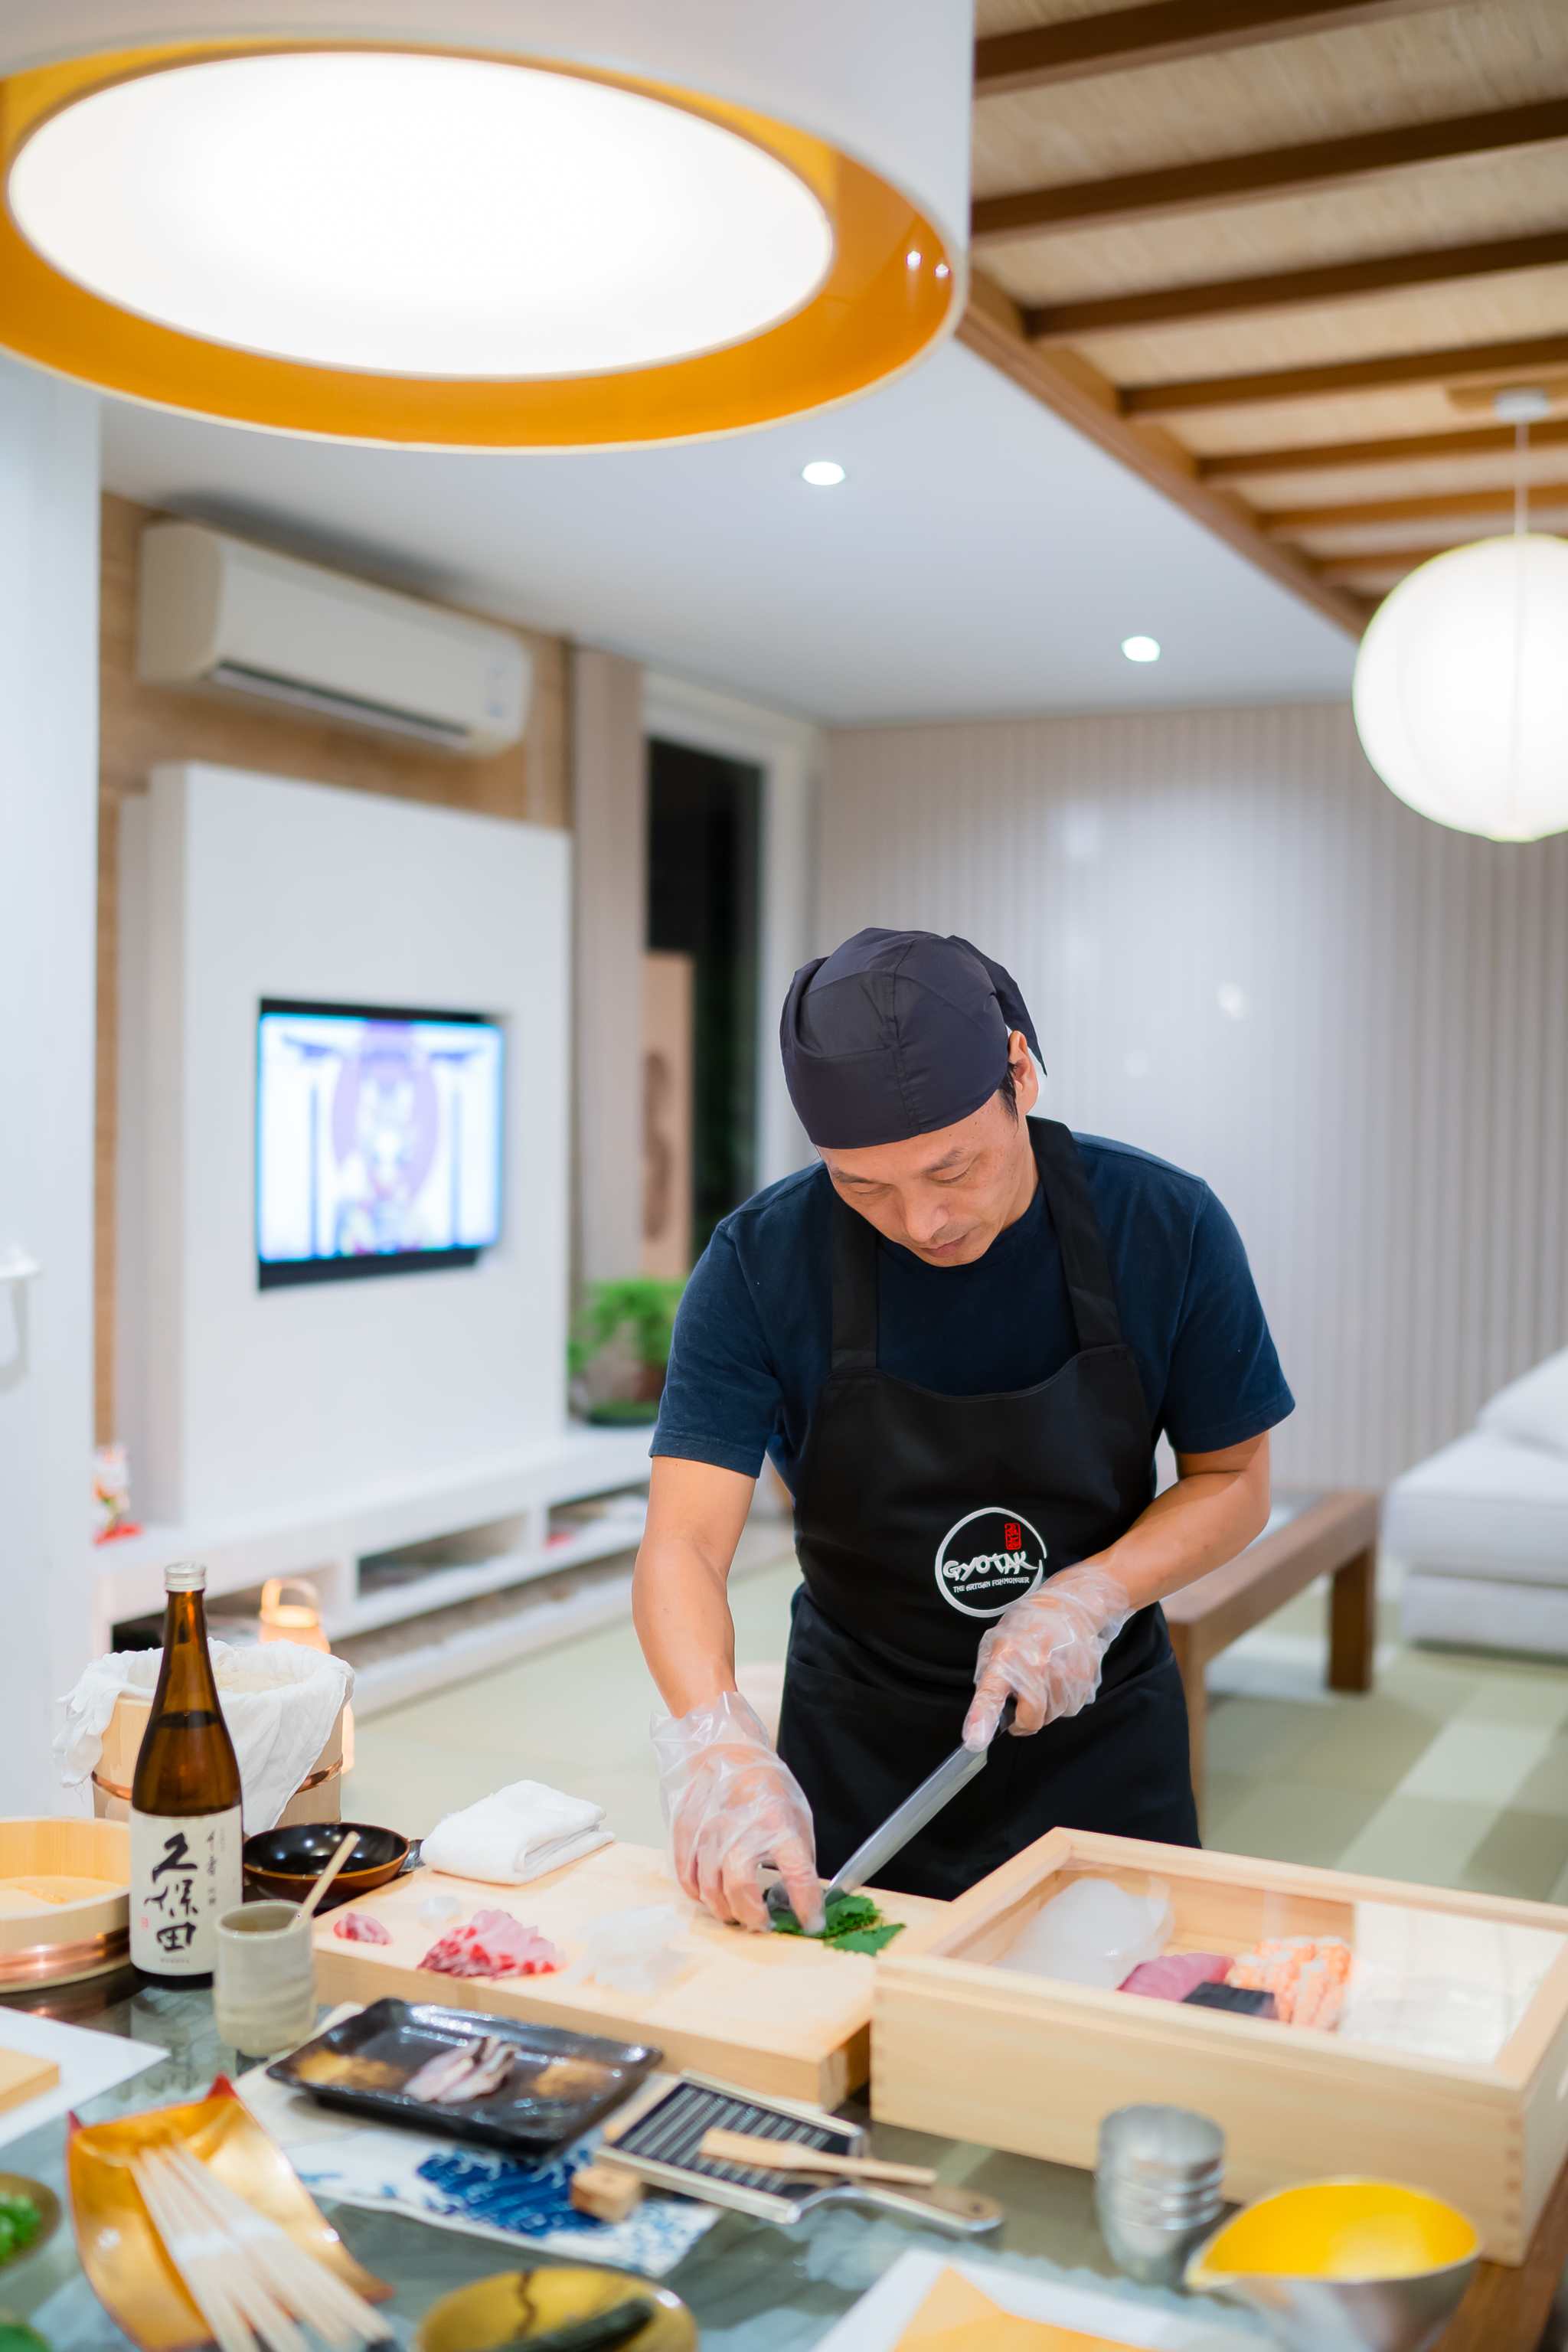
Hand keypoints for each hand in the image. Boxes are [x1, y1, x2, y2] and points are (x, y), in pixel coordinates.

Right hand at [651, 1690, 822, 1933]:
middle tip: (760, 1924)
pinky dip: (698, 1894)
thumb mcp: (795, 1814)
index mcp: (778, 1822)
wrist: (726, 1748)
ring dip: (724, 1910)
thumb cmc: (764, 1783)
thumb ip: (797, 1854)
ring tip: (735, 1913)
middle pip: (741, 1889)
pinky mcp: (685, 1831)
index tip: (811, 1923)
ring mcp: (709, 1830)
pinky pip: (686, 1876)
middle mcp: (741, 1828)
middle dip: (751, 1917)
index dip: (806, 1904)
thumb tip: (801, 1896)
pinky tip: (710, 1895)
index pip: (797, 1874)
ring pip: (710, 1890)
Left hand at [962, 1563, 1130, 1748]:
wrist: (1072, 1605)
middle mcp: (1037, 1667)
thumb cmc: (1029, 1624)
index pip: (992, 1693)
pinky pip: (1069, 1707)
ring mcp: (1064, 1675)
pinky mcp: (1085, 1681)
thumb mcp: (998, 1642)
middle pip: (1031, 1719)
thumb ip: (992, 1677)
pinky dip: (1062, 1699)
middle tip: (1021, 1700)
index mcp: (1007, 1657)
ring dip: (1045, 1706)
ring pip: (1052, 1716)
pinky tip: (1060, 1675)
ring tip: (1045, 1675)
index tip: (975, 1740)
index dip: (982, 1718)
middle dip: (1024, 1719)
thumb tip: (986, 1714)